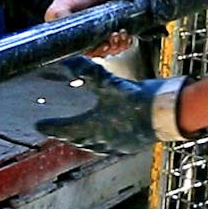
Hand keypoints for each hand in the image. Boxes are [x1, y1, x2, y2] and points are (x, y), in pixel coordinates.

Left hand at [35, 57, 188, 154]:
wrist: (168, 113)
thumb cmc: (139, 99)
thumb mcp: (110, 83)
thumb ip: (88, 72)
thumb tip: (67, 60)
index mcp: (93, 127)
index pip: (65, 129)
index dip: (50, 126)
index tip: (39, 125)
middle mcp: (102, 141)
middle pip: (78, 140)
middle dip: (66, 135)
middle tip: (57, 131)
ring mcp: (117, 146)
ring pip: (93, 147)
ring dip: (83, 141)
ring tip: (79, 136)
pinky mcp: (131, 146)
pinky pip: (109, 148)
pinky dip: (101, 143)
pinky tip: (106, 138)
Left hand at [45, 0, 133, 56]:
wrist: (60, 6)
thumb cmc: (76, 0)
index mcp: (106, 26)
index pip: (122, 38)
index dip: (127, 39)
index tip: (128, 34)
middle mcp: (100, 37)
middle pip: (117, 48)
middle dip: (122, 44)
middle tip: (122, 35)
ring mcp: (91, 43)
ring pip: (108, 53)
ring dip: (115, 47)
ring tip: (114, 37)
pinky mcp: (82, 48)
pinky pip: (95, 55)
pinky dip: (102, 51)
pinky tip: (105, 44)